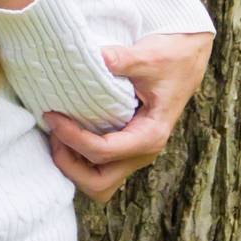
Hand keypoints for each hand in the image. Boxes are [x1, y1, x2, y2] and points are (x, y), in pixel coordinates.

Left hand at [43, 31, 212, 203]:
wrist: (187, 58)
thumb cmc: (170, 58)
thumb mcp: (148, 56)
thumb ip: (121, 58)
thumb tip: (96, 58)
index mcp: (150, 135)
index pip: (103, 152)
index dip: (73, 138)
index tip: (53, 116)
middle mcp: (142, 151)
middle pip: (99, 184)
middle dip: (70, 165)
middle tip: (53, 132)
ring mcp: (133, 151)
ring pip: (98, 181)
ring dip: (73, 165)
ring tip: (58, 133)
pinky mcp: (126, 144)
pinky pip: (99, 165)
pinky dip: (78, 156)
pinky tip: (67, 128)